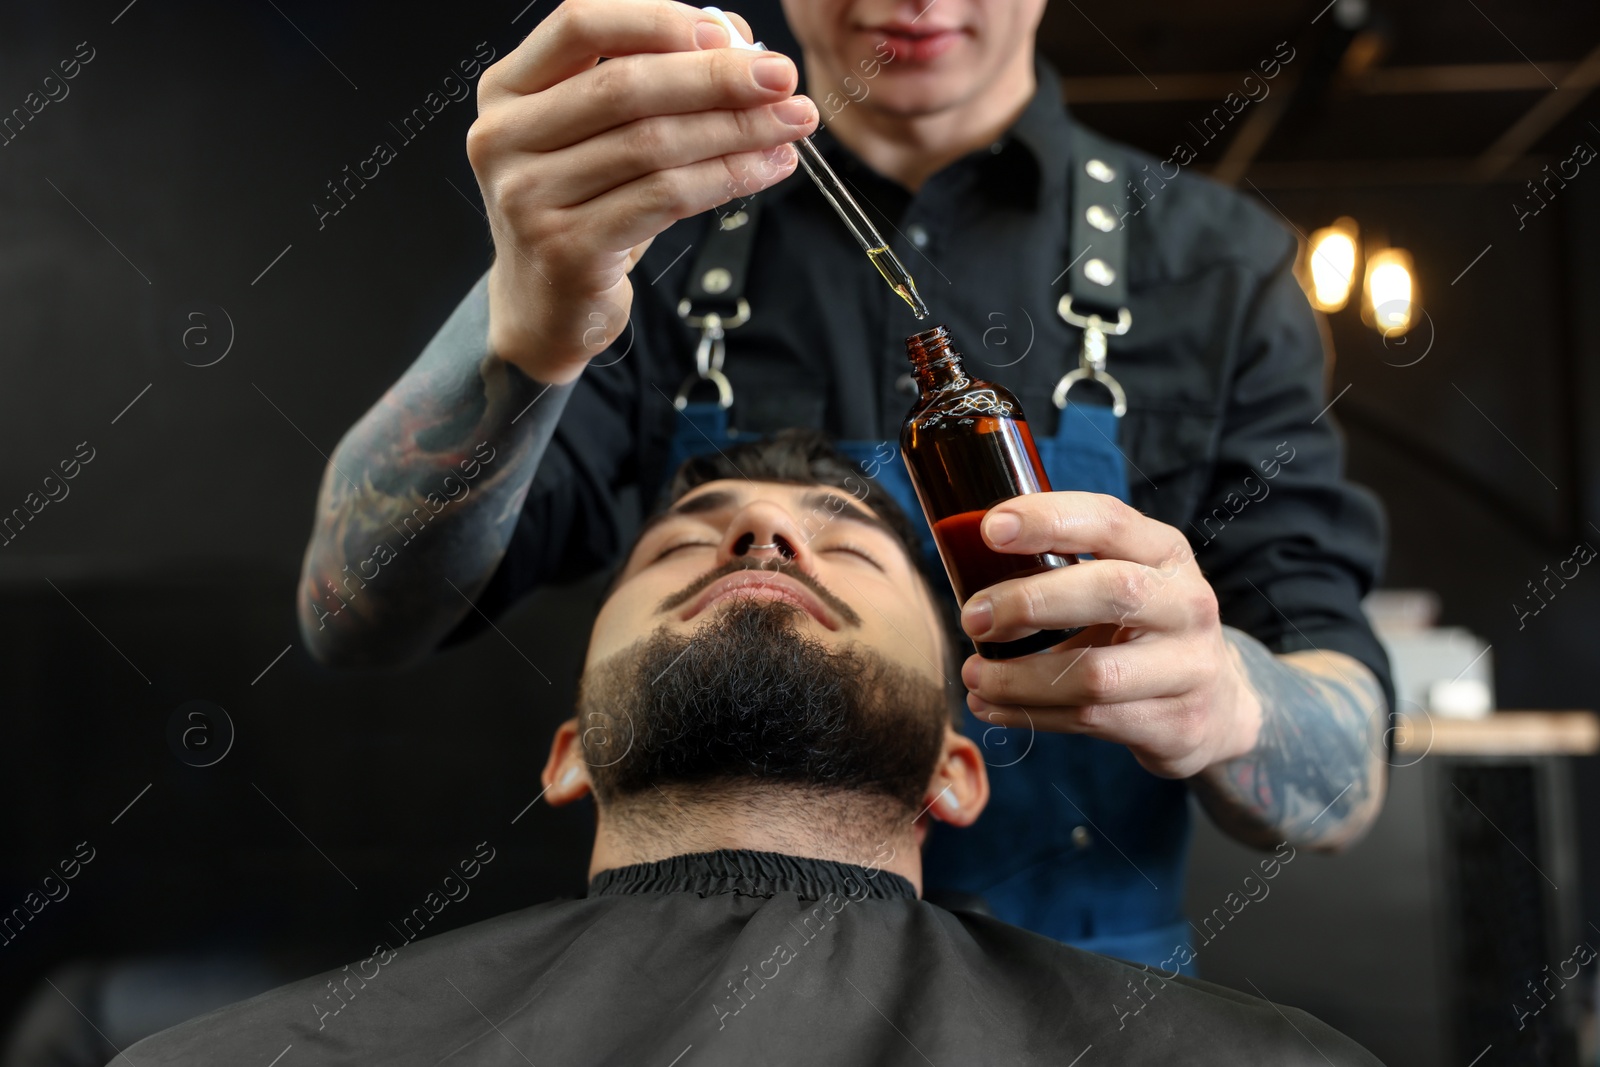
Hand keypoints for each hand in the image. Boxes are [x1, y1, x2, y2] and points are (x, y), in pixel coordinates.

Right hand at [467, 0, 817, 382]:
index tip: (730, 36)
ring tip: (790, 124)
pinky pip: (663, 199)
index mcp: (507, 90)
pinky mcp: (567, 249)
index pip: (579, 25)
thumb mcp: (599, 136)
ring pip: (653, 145)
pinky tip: (765, 169)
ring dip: (736, 130)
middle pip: (624, 86)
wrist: (544, 307)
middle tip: (782, 78)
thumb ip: (652, 82)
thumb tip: (734, 42)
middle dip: (717, 78)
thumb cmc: (581, 210)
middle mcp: (504, 138)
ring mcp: (529, 197)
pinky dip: (725, 178)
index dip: (658, 20)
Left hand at [956, 493, 1262, 778]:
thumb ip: (1069, 563)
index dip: (1049, 519)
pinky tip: (992, 705)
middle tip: (972, 618)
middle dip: (1028, 603)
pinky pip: (1091, 721)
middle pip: (1110, 592)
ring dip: (1019, 678)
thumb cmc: (1144, 629)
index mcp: (1166, 553)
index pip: (1110, 521)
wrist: (1216, 706)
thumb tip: (968, 555)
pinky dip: (1030, 714)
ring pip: (1095, 675)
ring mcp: (1189, 668)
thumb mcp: (1126, 579)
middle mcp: (1187, 604)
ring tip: (973, 675)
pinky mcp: (1175, 725)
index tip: (989, 529)